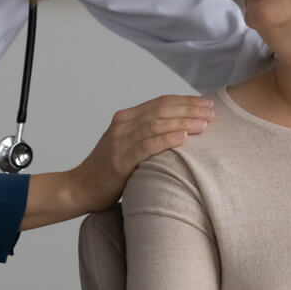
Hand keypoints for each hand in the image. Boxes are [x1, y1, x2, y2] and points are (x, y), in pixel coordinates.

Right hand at [68, 94, 214, 213]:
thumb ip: (148, 135)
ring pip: (157, 124)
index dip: (185, 100)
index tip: (206, 103)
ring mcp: (120, 141)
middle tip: (212, 111)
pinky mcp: (119, 160)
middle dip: (189, 108)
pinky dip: (167, 139)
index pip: (161, 102)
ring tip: (204, 123)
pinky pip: (147, 146)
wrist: (79, 188)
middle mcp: (123, 124)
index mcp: (126, 117)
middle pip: (162, 109)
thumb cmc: (108, 170)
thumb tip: (182, 131)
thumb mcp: (128, 145)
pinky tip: (184, 138)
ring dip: (183, 122)